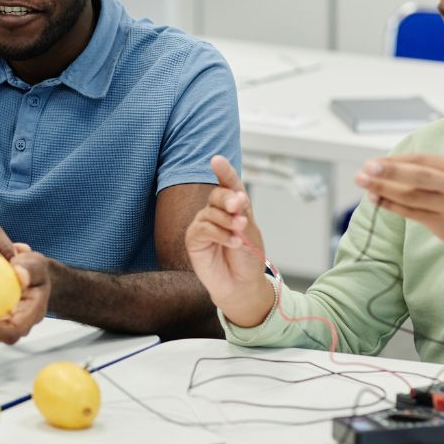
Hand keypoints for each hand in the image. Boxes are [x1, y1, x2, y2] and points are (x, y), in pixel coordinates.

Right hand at [184, 155, 274, 326]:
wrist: (242, 284)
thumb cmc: (247, 258)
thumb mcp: (250, 231)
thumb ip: (242, 212)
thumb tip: (235, 196)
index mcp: (232, 205)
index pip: (227, 184)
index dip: (223, 171)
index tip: (217, 160)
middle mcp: (215, 211)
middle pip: (217, 195)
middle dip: (228, 198)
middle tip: (238, 205)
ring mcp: (203, 224)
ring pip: (211, 212)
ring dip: (227, 221)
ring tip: (241, 233)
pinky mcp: (194, 238)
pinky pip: (204, 229)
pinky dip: (220, 234)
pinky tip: (233, 242)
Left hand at [355, 154, 443, 285]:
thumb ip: (432, 171)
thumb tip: (390, 166)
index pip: (420, 160)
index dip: (393, 161)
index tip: (372, 162)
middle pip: (416, 175)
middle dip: (388, 171)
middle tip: (365, 168)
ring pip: (410, 195)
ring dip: (383, 189)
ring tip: (362, 184)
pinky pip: (411, 213)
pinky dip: (391, 205)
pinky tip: (376, 200)